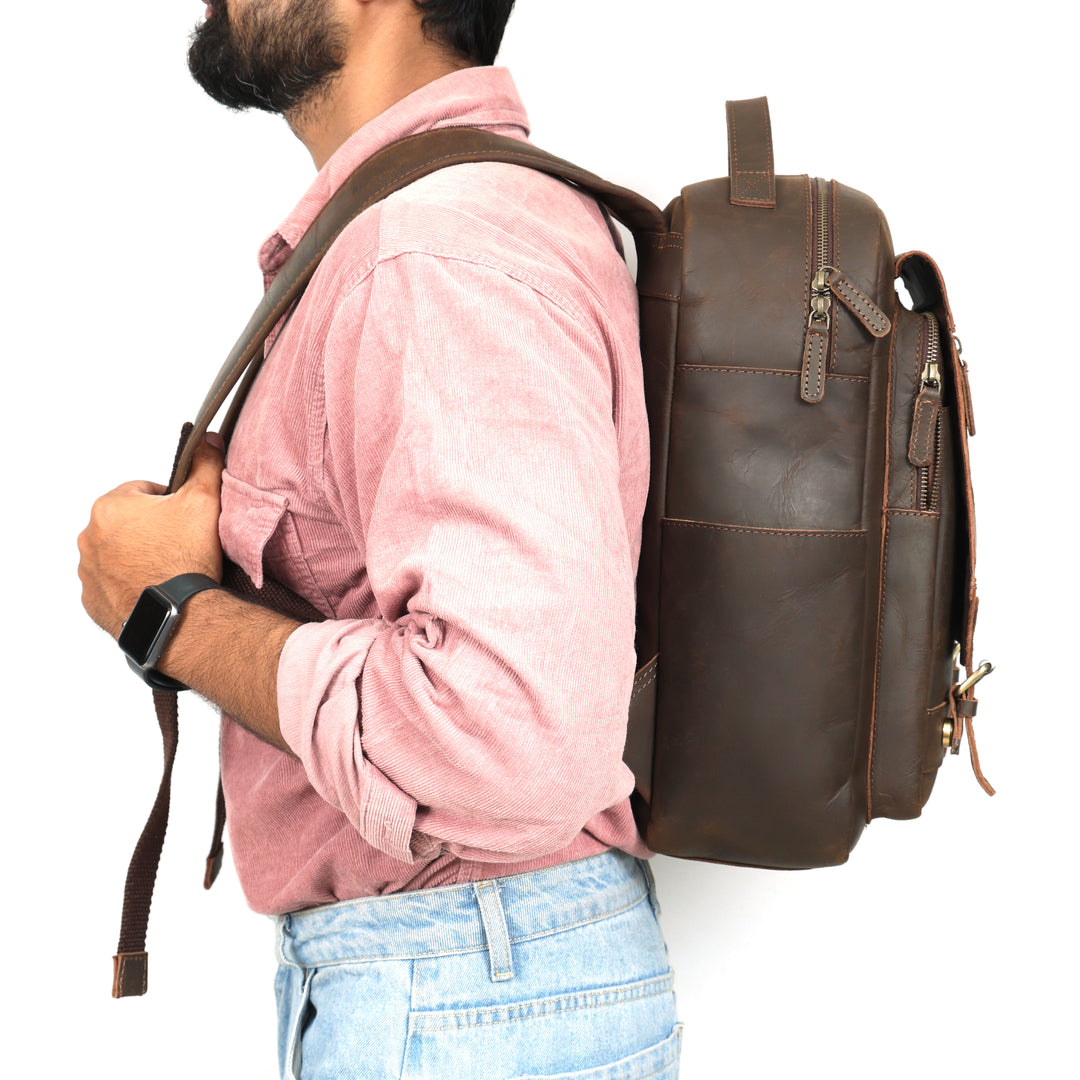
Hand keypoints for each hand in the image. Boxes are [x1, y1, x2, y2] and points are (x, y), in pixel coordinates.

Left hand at [78, 435, 225, 638]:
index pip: (143, 491)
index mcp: (110, 506)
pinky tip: (155, 588)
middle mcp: (89, 536)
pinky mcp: (92, 600)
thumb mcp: (204, 501)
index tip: (186, 519)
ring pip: (116, 553)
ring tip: (168, 569)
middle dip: (151, 530)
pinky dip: (129, 584)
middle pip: (127, 523)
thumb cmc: (185, 557)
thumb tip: (208, 440)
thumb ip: (205, 465)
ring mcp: (88, 571)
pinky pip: (111, 584)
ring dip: (137, 556)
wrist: (177, 614)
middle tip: (180, 544)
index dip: (170, 503)